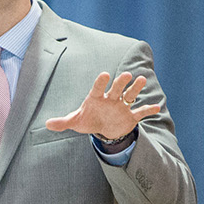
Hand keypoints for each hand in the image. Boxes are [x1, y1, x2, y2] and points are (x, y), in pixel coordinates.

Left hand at [45, 72, 159, 142]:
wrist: (103, 129)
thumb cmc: (88, 120)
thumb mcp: (75, 122)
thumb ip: (63, 122)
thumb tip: (47, 124)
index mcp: (96, 98)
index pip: (98, 88)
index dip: (101, 82)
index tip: (104, 74)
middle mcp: (111, 99)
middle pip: (116, 88)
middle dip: (120, 83)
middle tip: (126, 75)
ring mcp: (122, 106)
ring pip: (130, 95)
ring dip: (135, 89)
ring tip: (141, 80)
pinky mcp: (130, 116)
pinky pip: (140, 112)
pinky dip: (147, 110)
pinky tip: (156, 107)